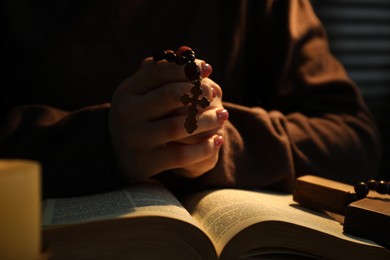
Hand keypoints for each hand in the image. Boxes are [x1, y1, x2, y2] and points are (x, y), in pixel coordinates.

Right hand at [109, 51, 226, 181]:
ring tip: (223, 115)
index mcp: (126, 92)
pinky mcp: (147, 163)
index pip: (159, 72)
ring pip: (178, 126)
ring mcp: (136, 140)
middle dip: (198, 91)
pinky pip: (181, 155)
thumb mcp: (143, 93)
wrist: (119, 156)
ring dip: (207, 119)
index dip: (186, 68)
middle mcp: (127, 114)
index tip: (208, 68)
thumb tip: (187, 51)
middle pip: (170, 95)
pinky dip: (204, 148)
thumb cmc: (140, 116)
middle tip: (214, 92)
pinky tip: (217, 140)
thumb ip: (161, 72)